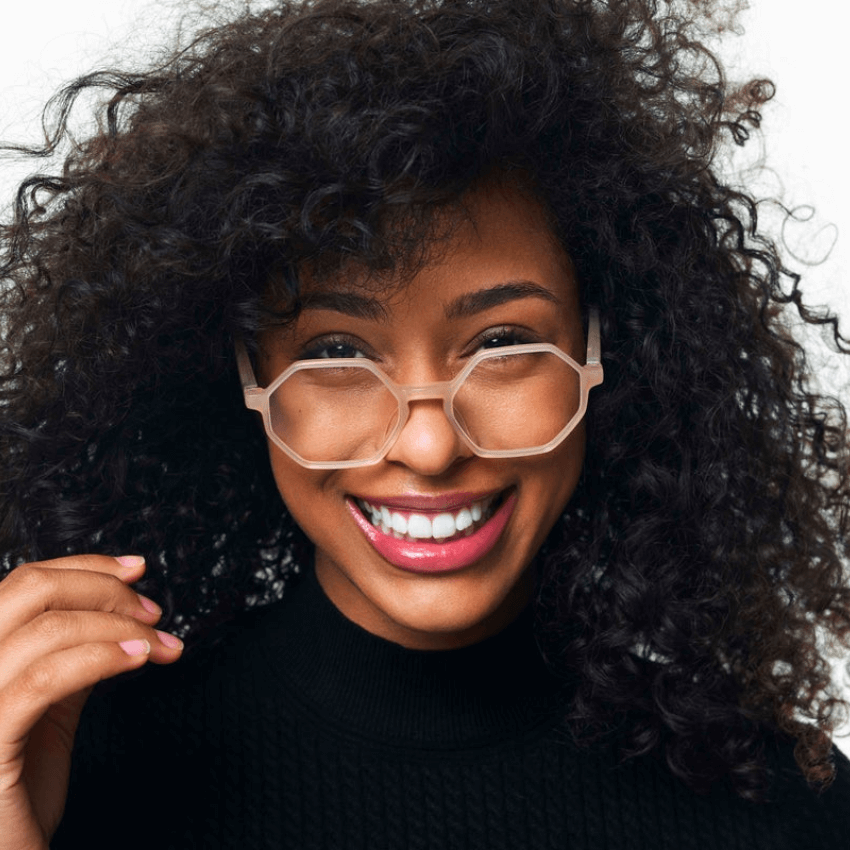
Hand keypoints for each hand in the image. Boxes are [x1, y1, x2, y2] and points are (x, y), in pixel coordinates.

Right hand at [0, 555, 182, 848]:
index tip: (137, 569)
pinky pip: (46, 679)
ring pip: (47, 627)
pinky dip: (101, 657)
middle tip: (152, 609)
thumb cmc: (15, 798)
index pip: (23, 582)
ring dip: (119, 624)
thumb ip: (67, 663)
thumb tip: (111, 617)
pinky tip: (138, 658)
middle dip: (103, 587)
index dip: (85, 567)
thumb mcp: (45, 713)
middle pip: (30, 588)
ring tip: (158, 641)